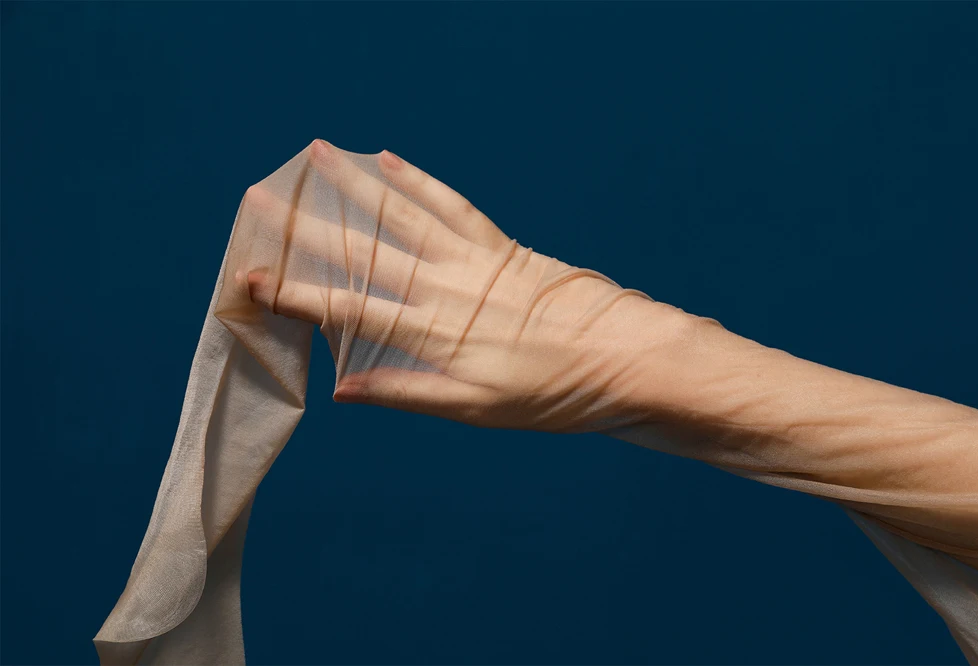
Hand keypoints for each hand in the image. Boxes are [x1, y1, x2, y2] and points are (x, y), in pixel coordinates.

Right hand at [237, 140, 674, 431]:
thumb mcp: (474, 409)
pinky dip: (418, 181)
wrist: (621, 357)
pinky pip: (450, 204)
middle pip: (363, 250)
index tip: (248, 279)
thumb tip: (343, 388)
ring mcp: (473, 258)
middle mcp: (444, 285)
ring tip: (316, 157)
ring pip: (401, 214)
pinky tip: (389, 159)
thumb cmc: (550, 393)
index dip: (294, 294)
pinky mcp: (500, 245)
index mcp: (432, 330)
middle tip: (263, 197)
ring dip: (355, 185)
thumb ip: (407, 392)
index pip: (347, 309)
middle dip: (307, 225)